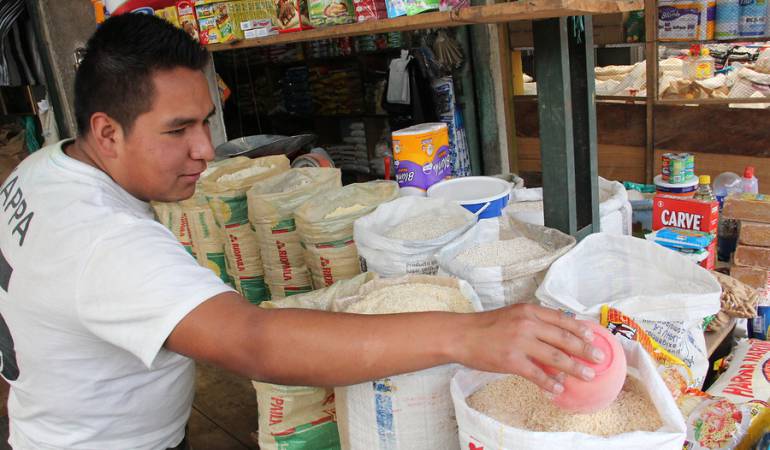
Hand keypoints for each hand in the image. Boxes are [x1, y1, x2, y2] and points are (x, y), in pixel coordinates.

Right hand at [456, 304, 604, 394]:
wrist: (461, 335)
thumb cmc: (486, 326)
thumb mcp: (512, 315)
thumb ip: (533, 322)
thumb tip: (557, 334)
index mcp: (529, 311)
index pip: (561, 319)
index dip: (580, 329)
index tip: (594, 336)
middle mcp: (527, 324)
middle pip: (564, 338)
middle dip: (584, 349)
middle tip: (599, 357)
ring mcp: (520, 343)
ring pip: (555, 357)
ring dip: (575, 368)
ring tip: (588, 375)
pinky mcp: (512, 361)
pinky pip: (537, 374)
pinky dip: (550, 383)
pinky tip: (559, 389)